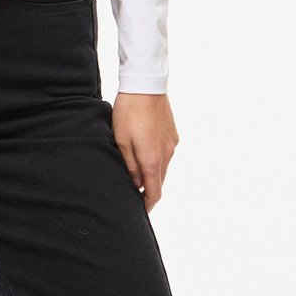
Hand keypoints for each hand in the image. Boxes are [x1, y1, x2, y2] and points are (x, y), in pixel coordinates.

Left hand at [111, 92, 179, 213]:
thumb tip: (136, 183)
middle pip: (159, 181)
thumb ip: (130, 165)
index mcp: (152, 159)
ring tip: (136, 169)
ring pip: (163, 166)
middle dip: (148, 189)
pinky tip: (144, 149)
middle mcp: (167, 154)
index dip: (147, 204)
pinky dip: (157, 157)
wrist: (145, 84)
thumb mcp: (122, 140)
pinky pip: (166, 152)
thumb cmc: (129, 111)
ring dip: (152, 171)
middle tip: (133, 191)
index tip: (140, 211)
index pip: (154, 192)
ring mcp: (172, 143)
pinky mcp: (173, 133)